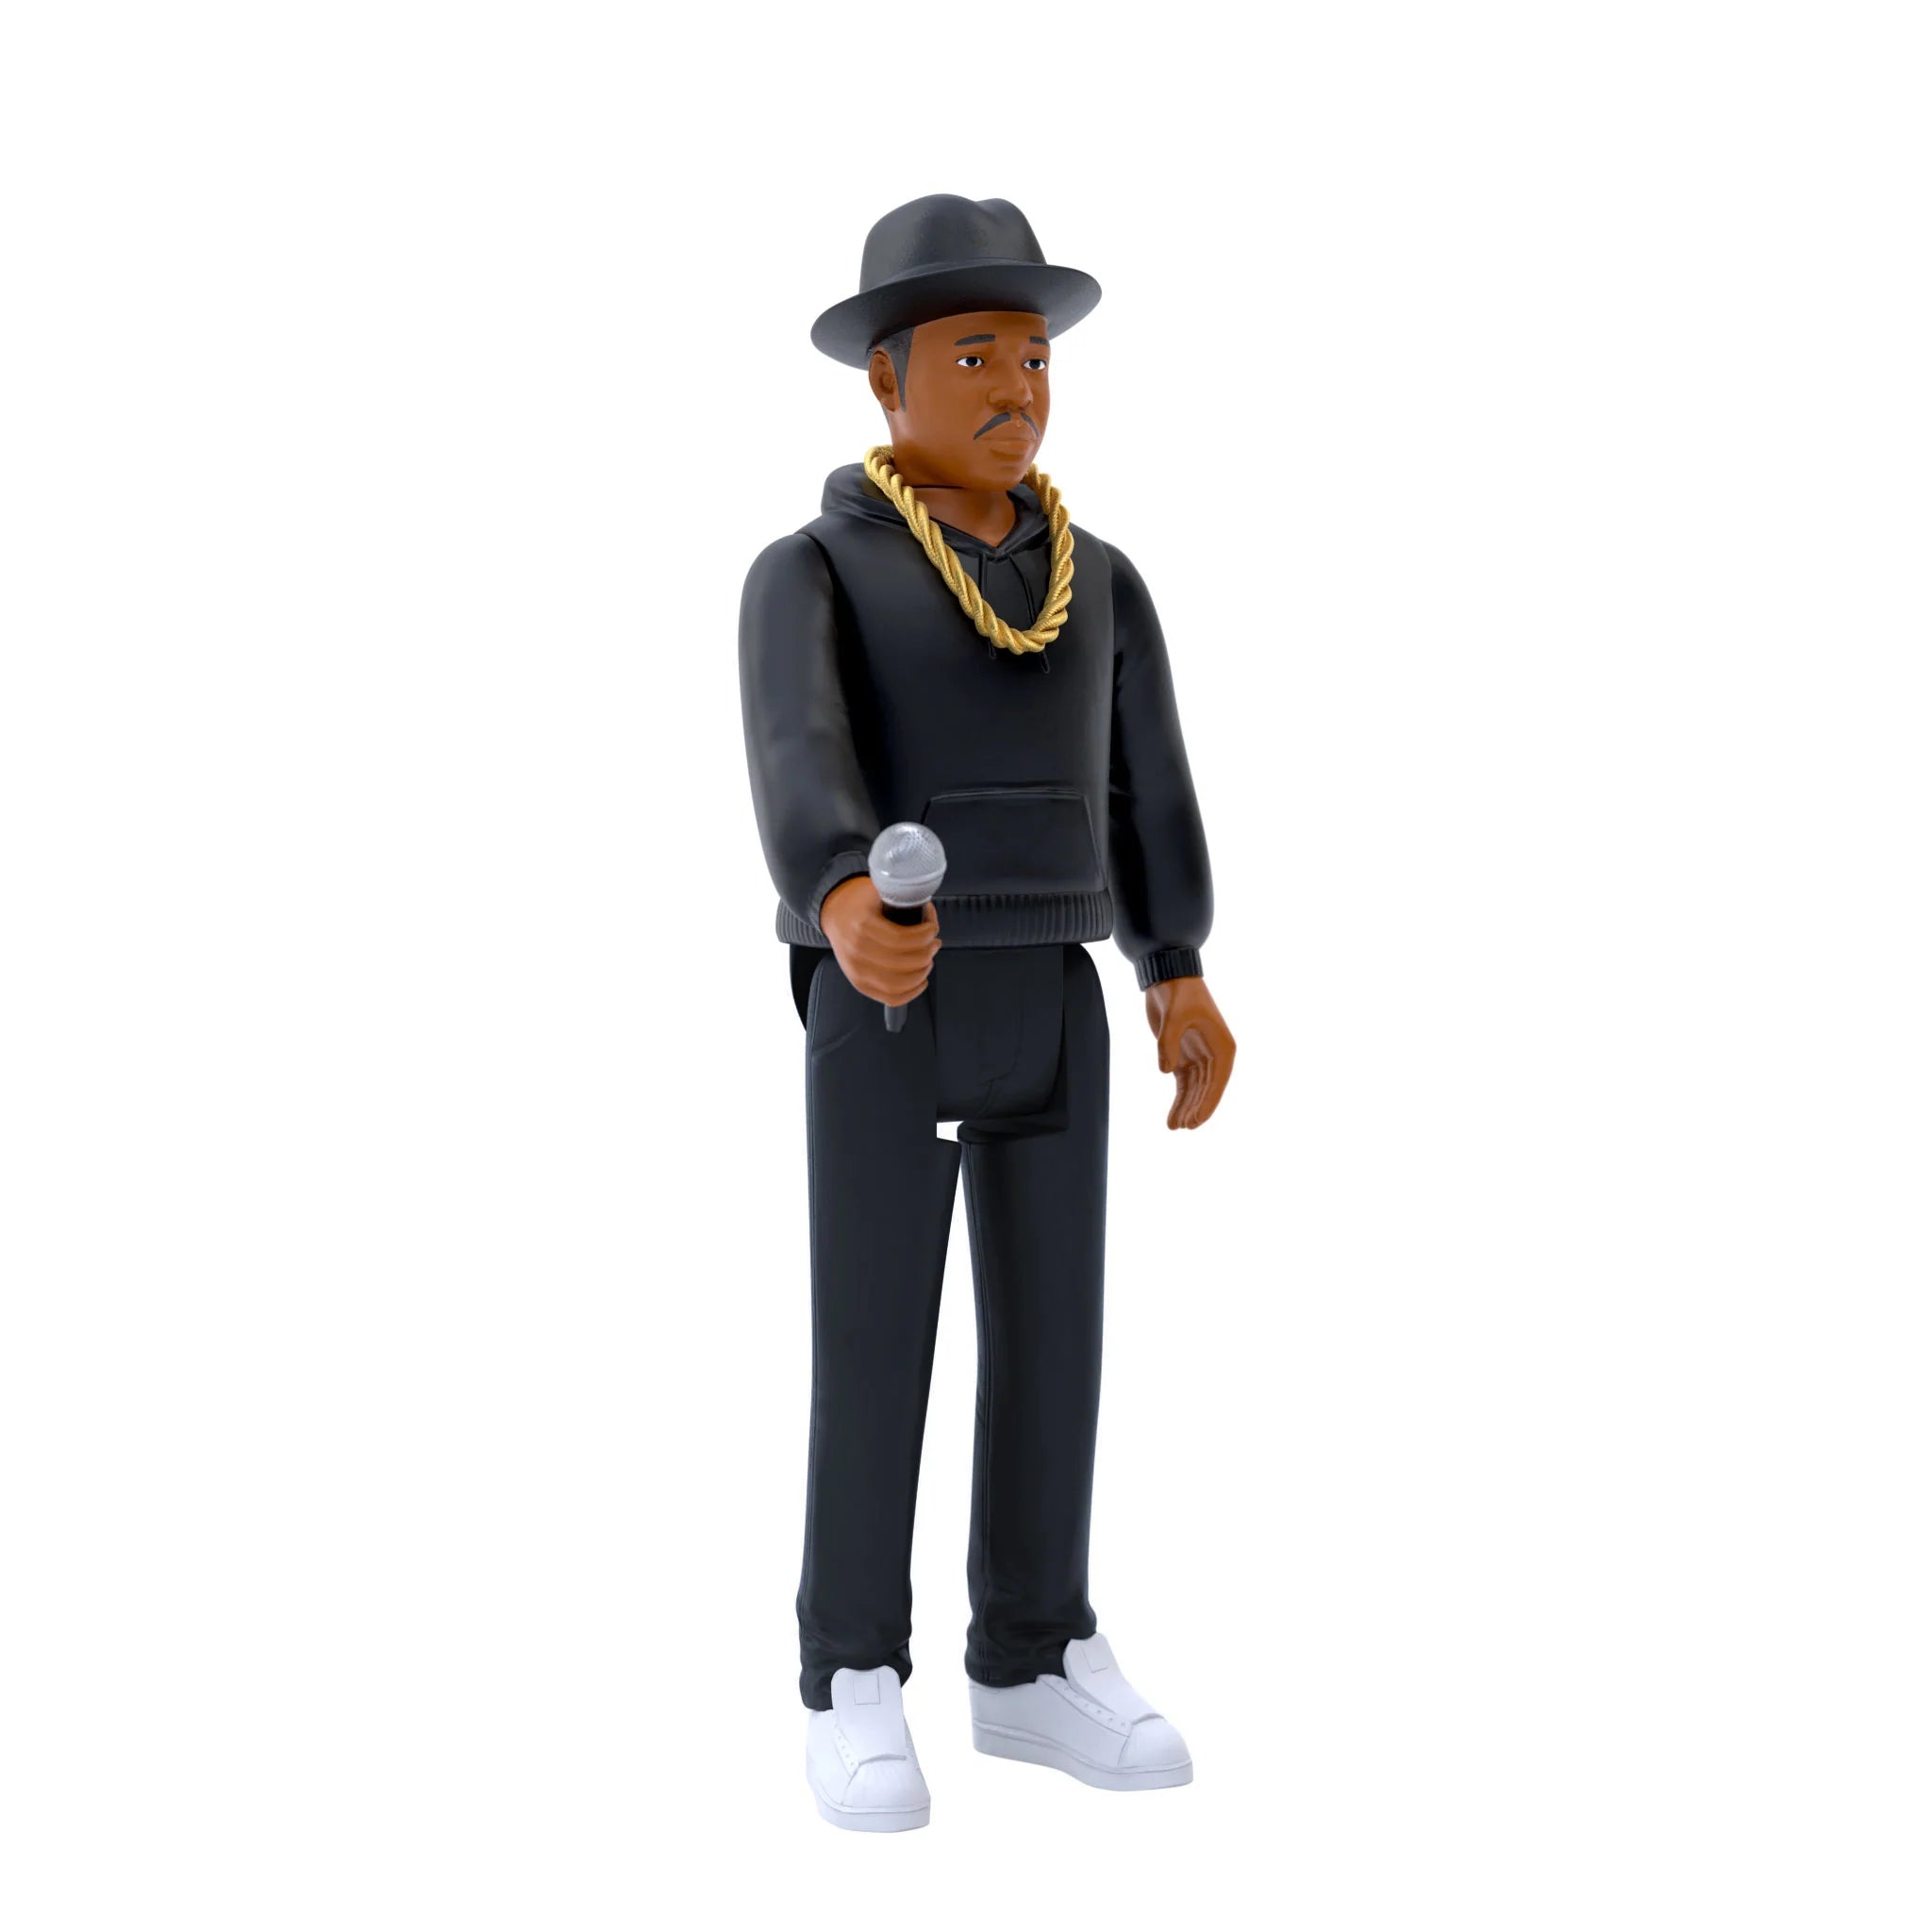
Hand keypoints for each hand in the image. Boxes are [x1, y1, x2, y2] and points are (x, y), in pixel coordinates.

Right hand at [820, 874, 940, 1006]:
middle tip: (933, 943)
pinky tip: (920, 981)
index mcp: (863, 926)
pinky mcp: (860, 983)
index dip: (923, 936)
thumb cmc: (858, 901)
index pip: (900, 939)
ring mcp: (857, 970)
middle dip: (926, 953)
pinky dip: (910, 993)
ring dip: (920, 973)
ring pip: (897, 984)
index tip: (931, 930)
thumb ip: (903, 896)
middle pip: (902, 963)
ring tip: (928, 960)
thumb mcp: (878, 888)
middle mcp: (857, 951)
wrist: (835, 912)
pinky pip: (889, 998)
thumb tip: (928, 911)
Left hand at [1144, 976, 1234, 1129]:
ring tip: (1174, 1126)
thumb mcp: (1174, 1015)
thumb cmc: (1178, 993)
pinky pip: (1183, 1083)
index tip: (1196, 1120)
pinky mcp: (1182, 1056)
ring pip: (1194, 1090)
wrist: (1168, 978)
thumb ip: (1169, 1044)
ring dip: (1185, 1107)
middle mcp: (1214, 1055)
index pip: (1217, 1080)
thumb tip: (1166, 1071)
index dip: (1208, 1102)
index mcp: (1222, 1046)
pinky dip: (1178, 1099)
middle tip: (1182, 1127)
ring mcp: (1199, 1057)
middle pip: (1206, 1089)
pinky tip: (1172, 1115)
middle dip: (1195, 1108)